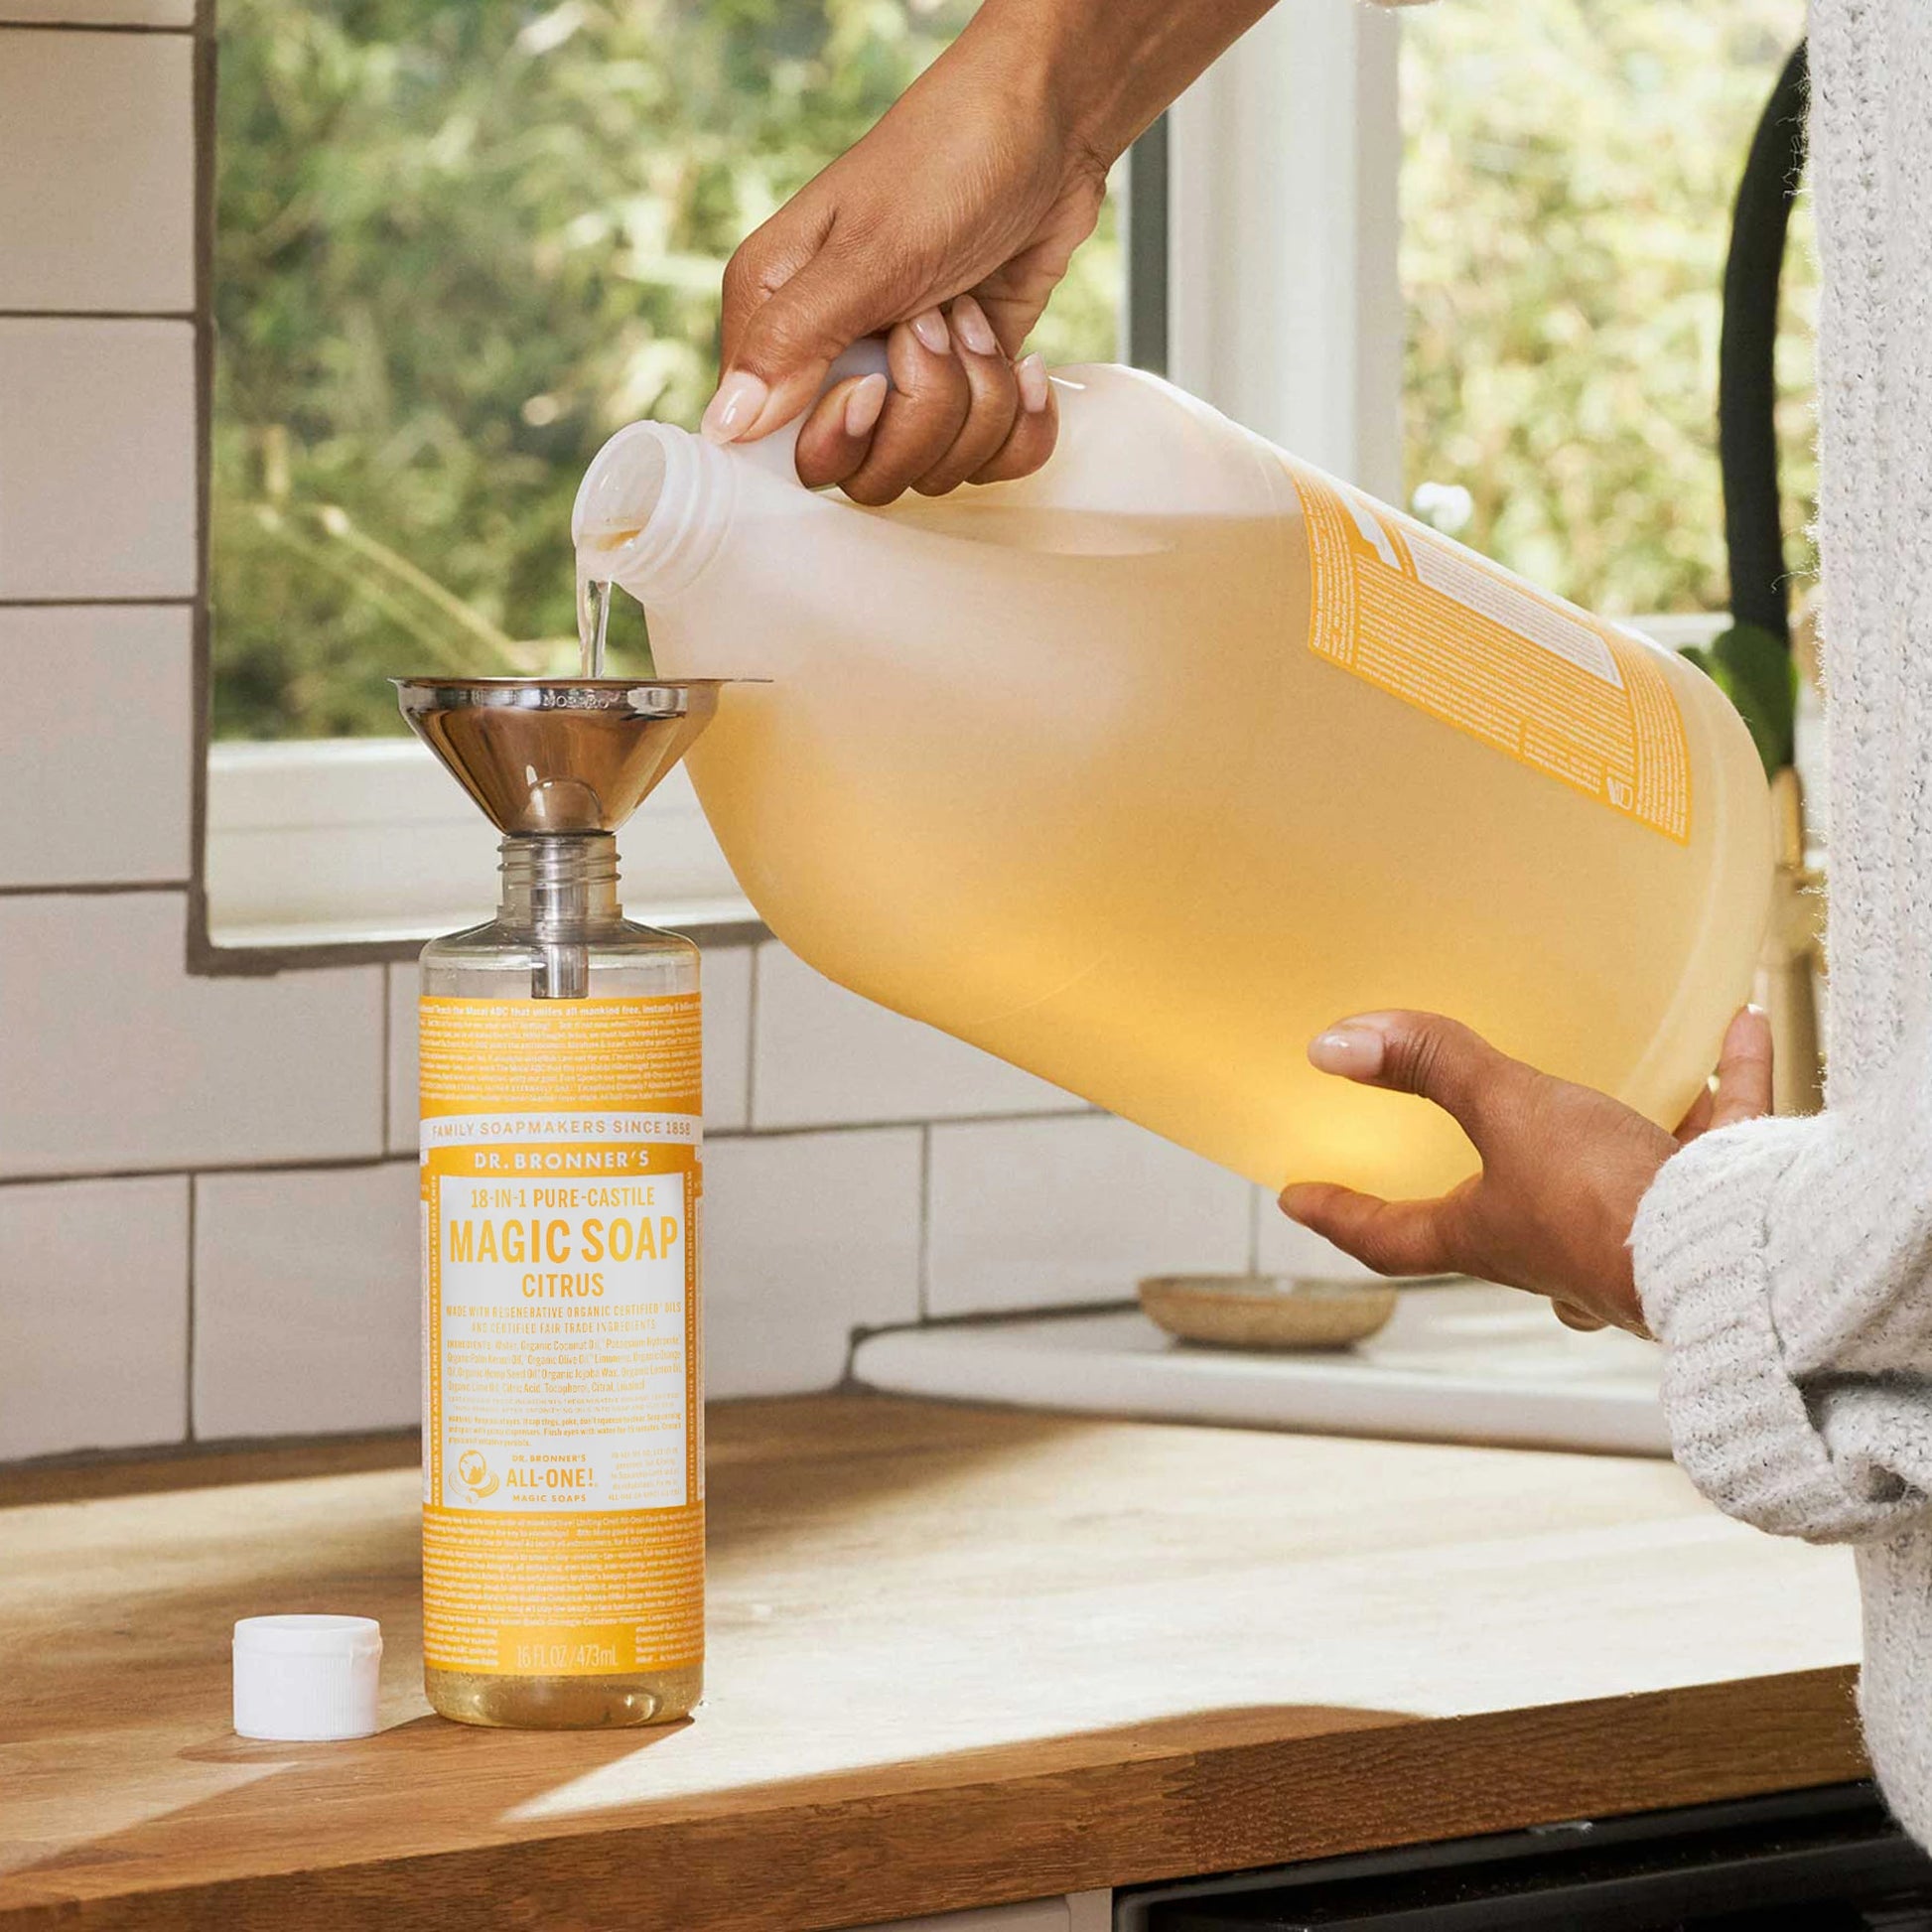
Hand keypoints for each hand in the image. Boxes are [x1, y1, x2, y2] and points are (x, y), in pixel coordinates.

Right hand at [700, 19, 1096, 499]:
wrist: (1051, 124)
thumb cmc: (947, 160)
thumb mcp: (868, 251)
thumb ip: (794, 342)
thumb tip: (723, 427)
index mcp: (775, 324)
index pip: (781, 451)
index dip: (839, 438)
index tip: (875, 384)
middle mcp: (831, 363)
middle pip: (865, 475)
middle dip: (924, 416)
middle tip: (938, 328)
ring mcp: (901, 385)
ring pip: (934, 472)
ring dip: (979, 402)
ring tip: (976, 318)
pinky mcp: (965, 395)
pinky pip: (990, 463)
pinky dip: (1021, 422)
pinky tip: (1024, 365)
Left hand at [1278, 1006, 1773, 1335]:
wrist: (1739, 1253)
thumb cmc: (1609, 1201)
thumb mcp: (1509, 1113)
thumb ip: (1433, 1068)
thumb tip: (1334, 1046)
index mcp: (1492, 1238)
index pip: (1391, 1239)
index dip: (1341, 1215)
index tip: (1298, 1199)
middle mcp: (1560, 1250)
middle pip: (1507, 1222)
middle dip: (1491, 1188)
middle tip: (1471, 1160)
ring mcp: (1640, 1237)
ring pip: (1622, 1179)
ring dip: (1631, 1122)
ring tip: (1643, 1074)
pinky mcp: (1717, 1210)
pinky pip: (1717, 1140)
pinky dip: (1727, 1083)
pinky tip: (1739, 1027)